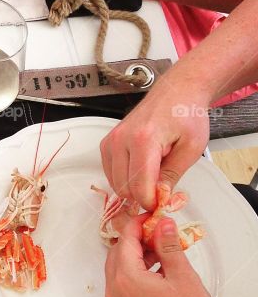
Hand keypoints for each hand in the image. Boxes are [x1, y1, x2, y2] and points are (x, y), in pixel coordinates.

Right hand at [99, 78, 209, 209]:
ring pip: (115, 183)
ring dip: (132, 187)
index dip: (150, 201)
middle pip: (124, 188)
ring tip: (152, 175)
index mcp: (144, 139)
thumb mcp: (191, 148)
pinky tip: (140, 169)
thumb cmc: (186, 116)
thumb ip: (172, 175)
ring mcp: (110, 142)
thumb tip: (159, 197)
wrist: (176, 93)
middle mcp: (121, 140)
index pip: (139, 186)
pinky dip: (124, 178)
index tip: (161, 203)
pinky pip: (110, 174)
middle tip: (160, 190)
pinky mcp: (106, 144)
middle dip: (141, 195)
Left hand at [104, 214, 221, 296]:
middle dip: (136, 239)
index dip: (138, 224)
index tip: (151, 217)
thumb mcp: (181, 276)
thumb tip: (162, 226)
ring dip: (137, 256)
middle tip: (158, 232)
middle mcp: (115, 291)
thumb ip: (169, 247)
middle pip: (118, 253)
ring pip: (119, 268)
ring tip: (163, 251)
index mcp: (125, 279)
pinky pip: (123, 283)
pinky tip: (159, 271)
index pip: (125, 240)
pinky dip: (137, 271)